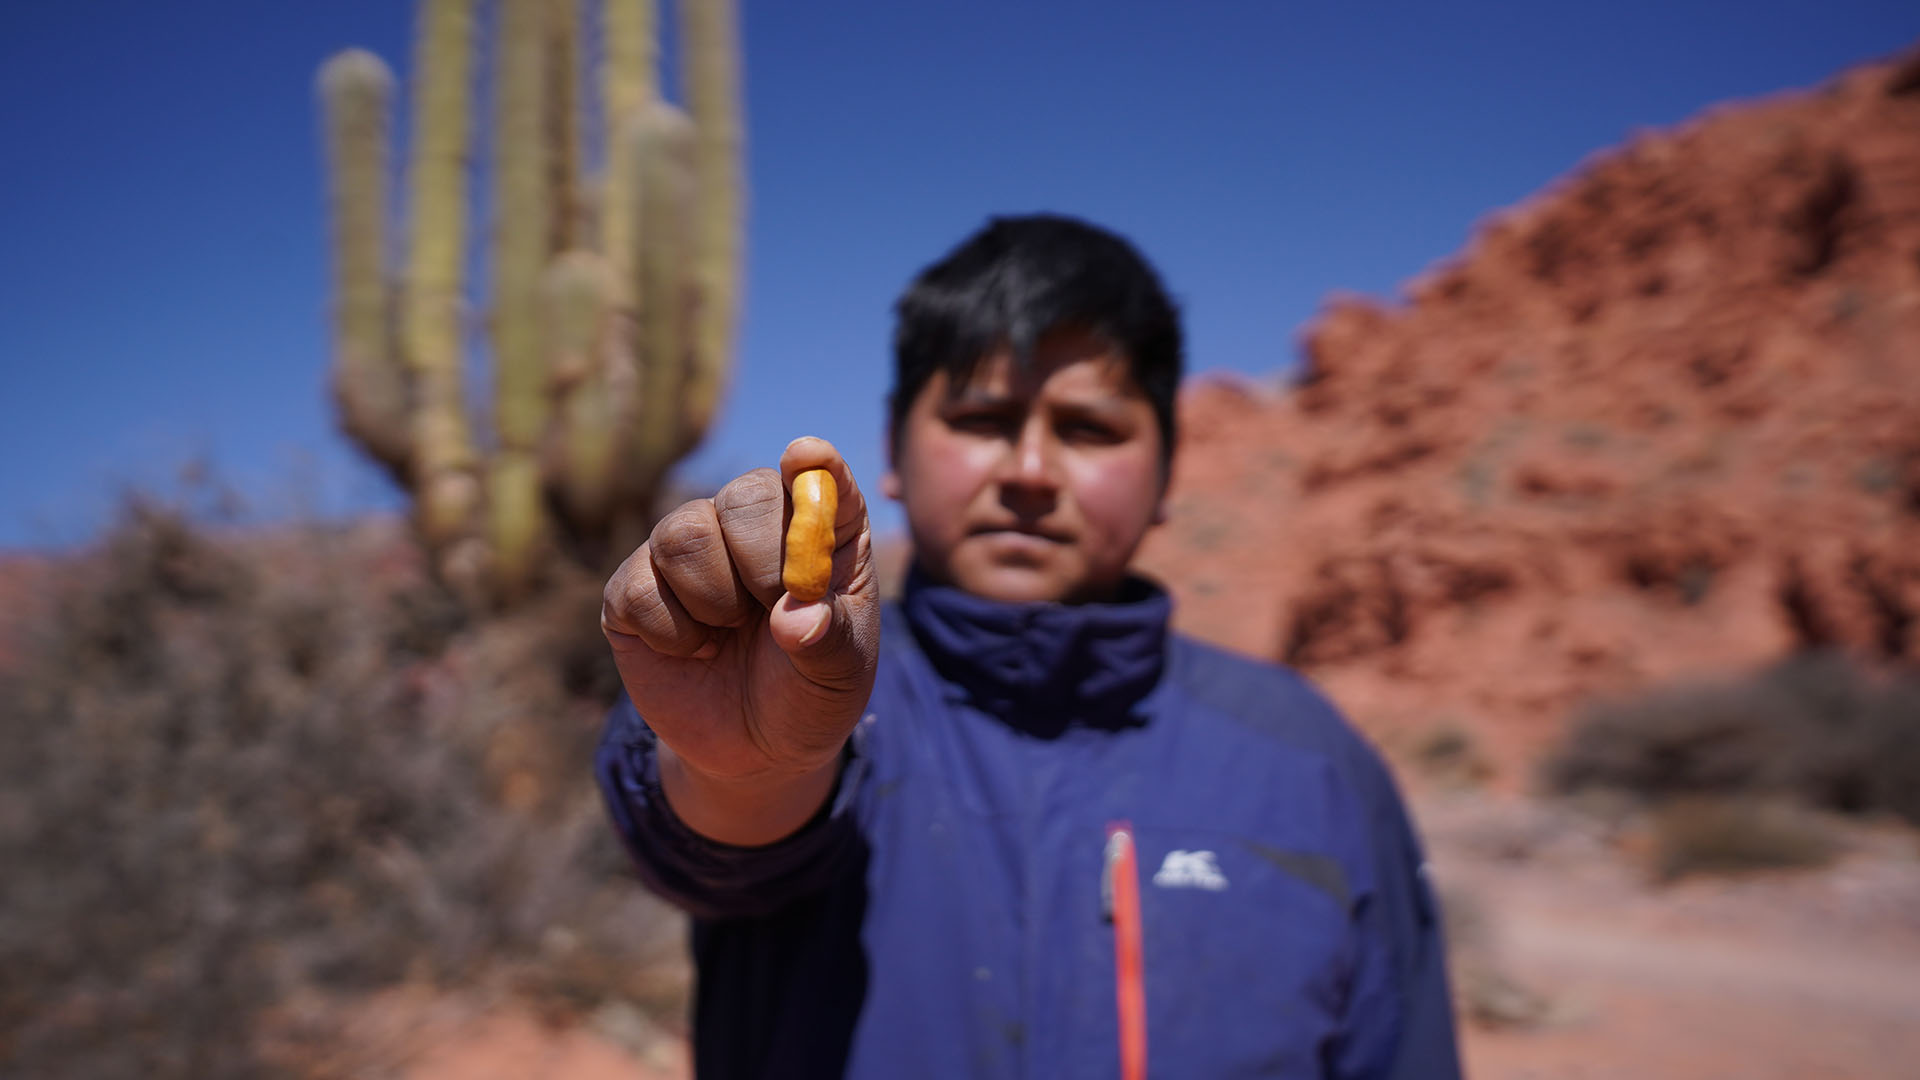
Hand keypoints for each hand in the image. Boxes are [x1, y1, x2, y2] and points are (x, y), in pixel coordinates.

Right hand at [602, 437, 879, 790]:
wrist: (754, 749)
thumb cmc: (809, 693)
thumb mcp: (838, 675)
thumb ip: (828, 640)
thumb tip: (795, 621)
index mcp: (821, 532)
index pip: (820, 475)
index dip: (812, 462)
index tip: (803, 459)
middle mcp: (753, 524)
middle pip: (745, 496)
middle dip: (761, 561)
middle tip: (771, 610)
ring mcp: (689, 550)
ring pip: (685, 533)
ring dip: (714, 598)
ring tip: (729, 631)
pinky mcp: (635, 586)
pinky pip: (641, 586)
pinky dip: (672, 633)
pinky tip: (692, 650)